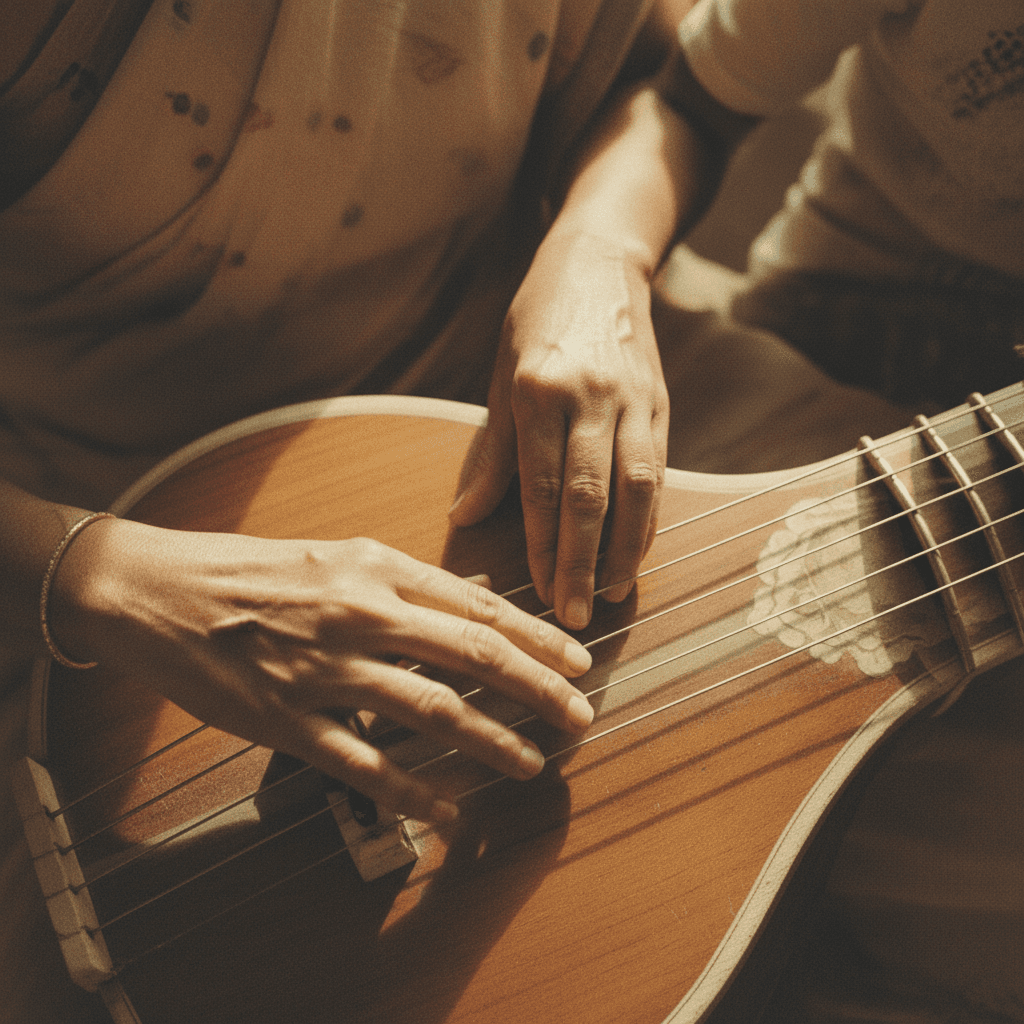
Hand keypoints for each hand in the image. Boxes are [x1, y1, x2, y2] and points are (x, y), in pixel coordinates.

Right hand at [51, 520, 593, 822]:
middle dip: (538, 688)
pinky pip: (365, 763)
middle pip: (473, 655)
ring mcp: (326, 670)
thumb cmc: (252, 570)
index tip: (579, 658)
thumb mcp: (338, 555)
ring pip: (432, 711)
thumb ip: (405, 581)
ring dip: (491, 742)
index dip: (538, 635)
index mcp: (376, 567)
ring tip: (531, 764)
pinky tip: (448, 811)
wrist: (158, 590)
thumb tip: (473, 602)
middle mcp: (361, 614)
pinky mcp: (287, 720)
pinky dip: (414, 792)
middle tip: (580, 715)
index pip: (479, 604)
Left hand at [450, 229, 668, 628]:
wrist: (598, 263)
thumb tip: (465, 517)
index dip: (544, 546)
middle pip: (590, 496)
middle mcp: (591, 397)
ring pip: (635, 489)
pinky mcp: (661, 403)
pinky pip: (656, 472)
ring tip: (609, 595)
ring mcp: (633, 400)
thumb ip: (490, 452)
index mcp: (540, 390)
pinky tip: (636, 553)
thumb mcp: (501, 376)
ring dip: (624, 549)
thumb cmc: (536, 321)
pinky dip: (648, 519)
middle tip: (572, 616)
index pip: (543, 486)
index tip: (539, 594)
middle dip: (581, 562)